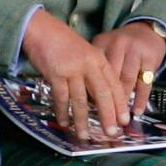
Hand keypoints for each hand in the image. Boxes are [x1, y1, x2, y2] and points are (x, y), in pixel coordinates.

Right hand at [22, 9, 128, 139]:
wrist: (42, 29)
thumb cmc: (63, 42)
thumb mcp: (85, 53)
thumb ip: (93, 72)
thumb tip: (97, 98)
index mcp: (99, 59)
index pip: (114, 85)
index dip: (120, 104)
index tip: (124, 119)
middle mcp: (89, 65)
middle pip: (102, 94)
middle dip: (108, 116)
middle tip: (111, 132)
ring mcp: (72, 69)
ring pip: (81, 100)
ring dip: (83, 120)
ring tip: (85, 135)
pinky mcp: (55, 74)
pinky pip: (61, 98)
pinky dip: (63, 112)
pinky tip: (65, 123)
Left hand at [92, 22, 165, 117]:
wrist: (148, 30)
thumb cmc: (122, 45)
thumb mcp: (105, 49)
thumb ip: (94, 66)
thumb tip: (84, 98)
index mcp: (102, 43)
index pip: (92, 69)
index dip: (87, 91)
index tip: (83, 111)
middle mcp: (118, 45)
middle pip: (109, 77)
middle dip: (105, 101)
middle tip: (101, 122)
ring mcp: (135, 51)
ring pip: (126, 80)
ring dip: (122, 103)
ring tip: (118, 121)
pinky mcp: (150, 58)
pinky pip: (145, 82)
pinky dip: (140, 98)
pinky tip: (136, 111)